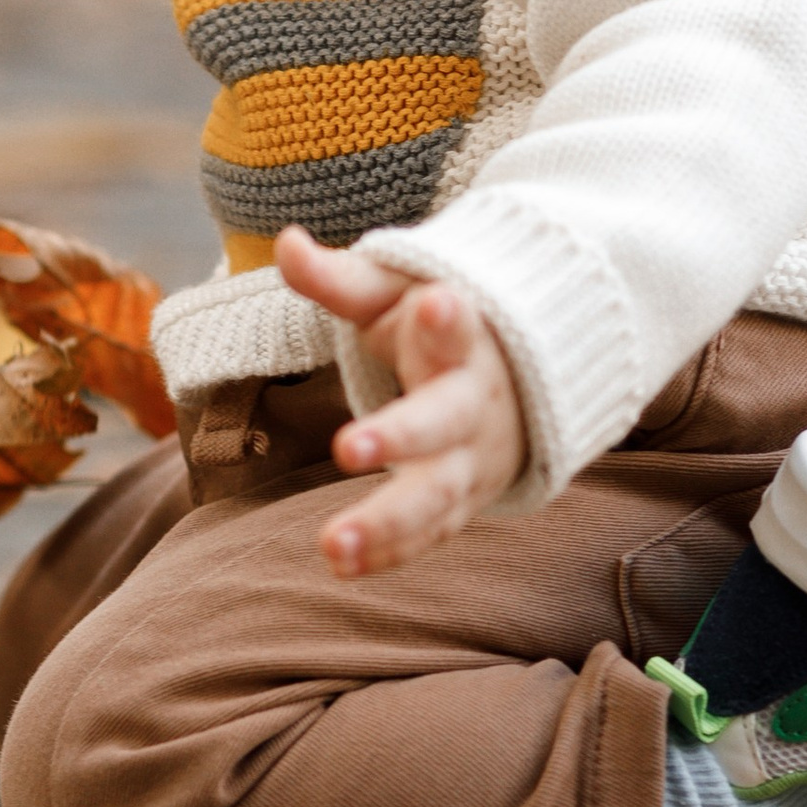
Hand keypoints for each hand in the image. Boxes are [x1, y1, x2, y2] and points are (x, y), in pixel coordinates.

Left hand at [273, 226, 528, 574]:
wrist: (521, 382)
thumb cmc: (434, 329)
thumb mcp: (392, 295)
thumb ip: (339, 279)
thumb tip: (285, 241)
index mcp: (463, 341)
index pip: (458, 328)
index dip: (449, 319)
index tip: (439, 302)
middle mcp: (475, 403)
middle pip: (445, 422)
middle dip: (402, 435)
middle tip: (350, 447)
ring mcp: (473, 458)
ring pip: (438, 494)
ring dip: (388, 522)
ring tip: (331, 545)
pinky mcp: (463, 500)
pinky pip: (429, 532)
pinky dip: (390, 552)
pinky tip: (340, 565)